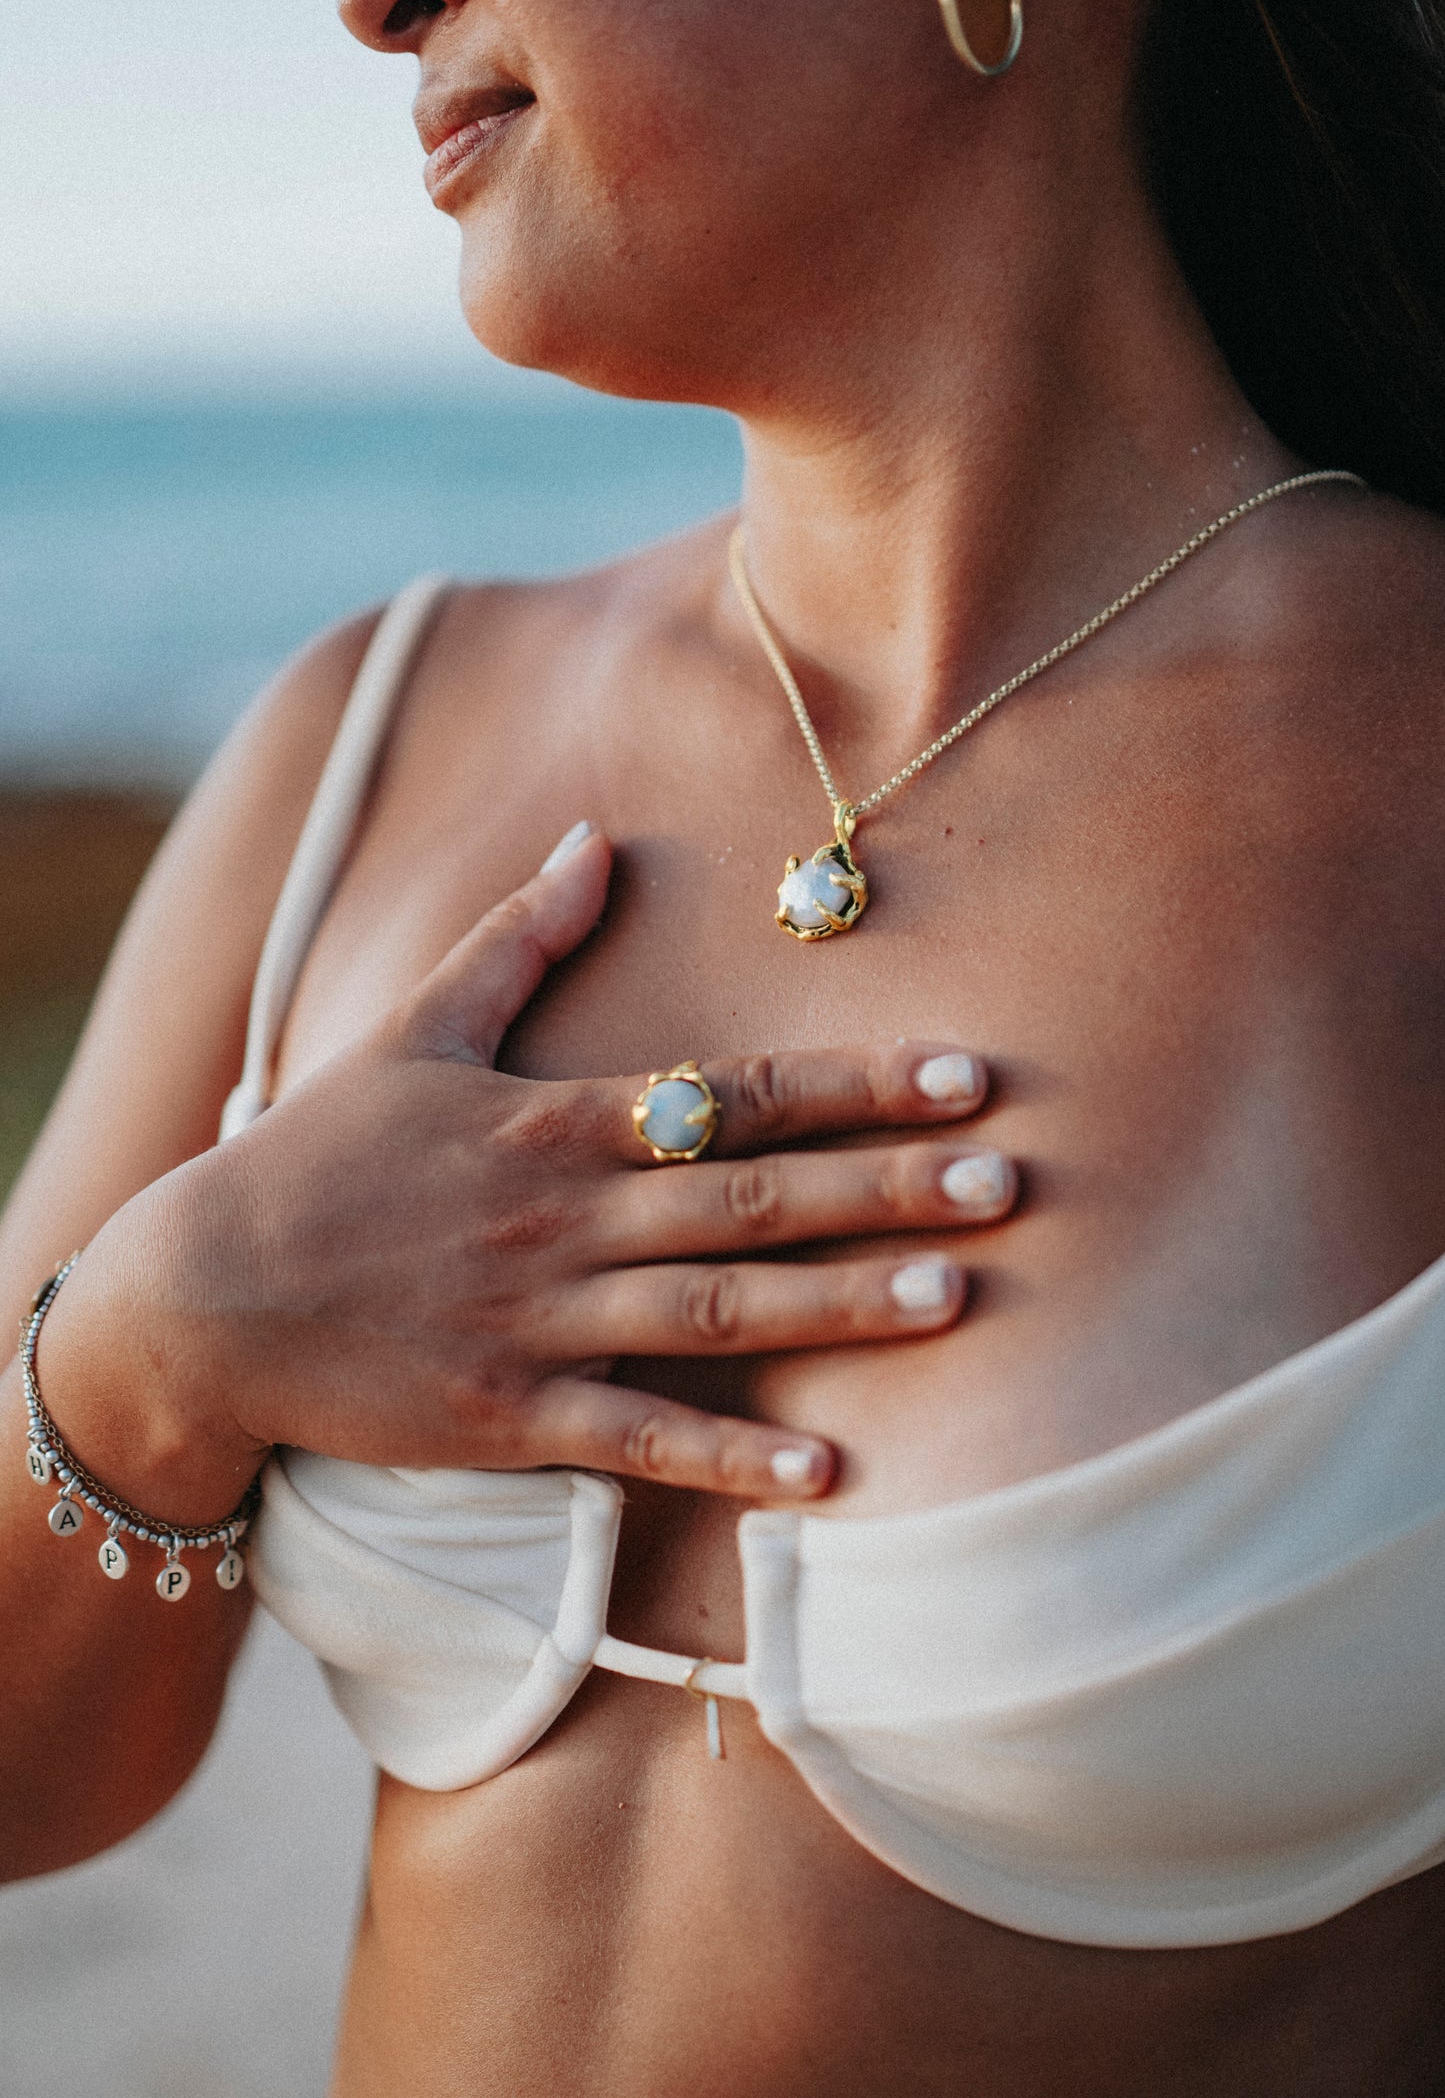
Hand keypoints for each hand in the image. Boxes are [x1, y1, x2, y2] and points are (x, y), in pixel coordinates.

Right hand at [53, 826, 1015, 1511]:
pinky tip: (827, 1476)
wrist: (203, 1295)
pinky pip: (638, 1438)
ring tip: (959, 1299)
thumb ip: (519, 938)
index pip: (737, 1092)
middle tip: (1010, 1181)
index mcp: (558, 1120)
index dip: (858, 1082)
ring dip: (842, 1305)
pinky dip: (731, 1455)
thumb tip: (597, 838)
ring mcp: (543, 1322)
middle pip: (755, 1195)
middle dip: (888, 1187)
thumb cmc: (320, 1155)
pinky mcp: (511, 1417)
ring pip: (719, 1306)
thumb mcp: (414, 1028)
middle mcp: (568, 1216)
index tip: (967, 1073)